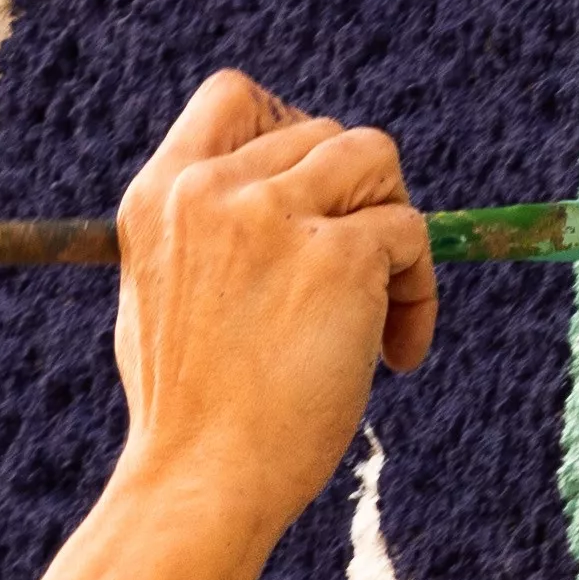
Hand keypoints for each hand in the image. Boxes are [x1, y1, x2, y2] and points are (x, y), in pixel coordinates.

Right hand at [103, 69, 433, 542]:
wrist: (200, 483)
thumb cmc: (186, 413)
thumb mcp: (161, 295)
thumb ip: (208, 230)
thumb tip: (286, 187)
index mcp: (159, 196)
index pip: (234, 96)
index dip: (288, 124)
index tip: (313, 186)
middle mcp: (211, 192)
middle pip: (324, 133)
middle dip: (354, 197)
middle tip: (358, 276)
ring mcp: (273, 218)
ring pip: (376, 162)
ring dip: (393, 228)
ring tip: (383, 306)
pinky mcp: (339, 255)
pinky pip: (410, 235)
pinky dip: (419, 292)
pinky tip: (396, 353)